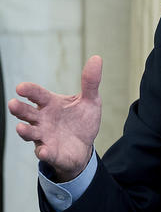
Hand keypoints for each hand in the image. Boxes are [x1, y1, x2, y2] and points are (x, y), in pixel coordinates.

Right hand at [7, 55, 102, 181]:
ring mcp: (44, 136)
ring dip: (25, 131)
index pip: (37, 95)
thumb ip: (90, 82)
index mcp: (50, 104)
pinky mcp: (50, 152)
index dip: (29, 91)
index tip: (21, 87)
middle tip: (13, 104)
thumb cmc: (81, 120)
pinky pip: (45, 153)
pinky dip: (44, 152)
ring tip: (21, 128)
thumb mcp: (90, 101)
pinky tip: (44, 151)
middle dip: (19, 109)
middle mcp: (42, 120)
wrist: (83, 146)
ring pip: (30, 133)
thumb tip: (97, 58)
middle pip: (27, 113)